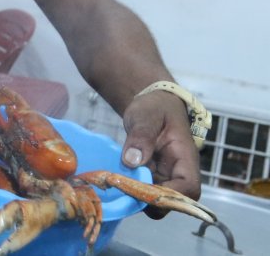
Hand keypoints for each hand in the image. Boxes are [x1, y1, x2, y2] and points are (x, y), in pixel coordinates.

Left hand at [121, 89, 201, 217]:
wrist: (152, 103)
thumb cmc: (154, 107)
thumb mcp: (146, 115)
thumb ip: (141, 136)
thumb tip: (132, 161)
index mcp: (185, 158)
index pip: (189, 188)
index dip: (170, 196)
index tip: (143, 190)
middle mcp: (178, 172)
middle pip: (172, 200)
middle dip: (149, 200)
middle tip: (122, 188)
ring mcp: (164, 176)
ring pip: (156, 199)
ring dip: (136, 196)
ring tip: (114, 183)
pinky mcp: (151, 176)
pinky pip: (143, 190)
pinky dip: (130, 189)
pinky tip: (114, 180)